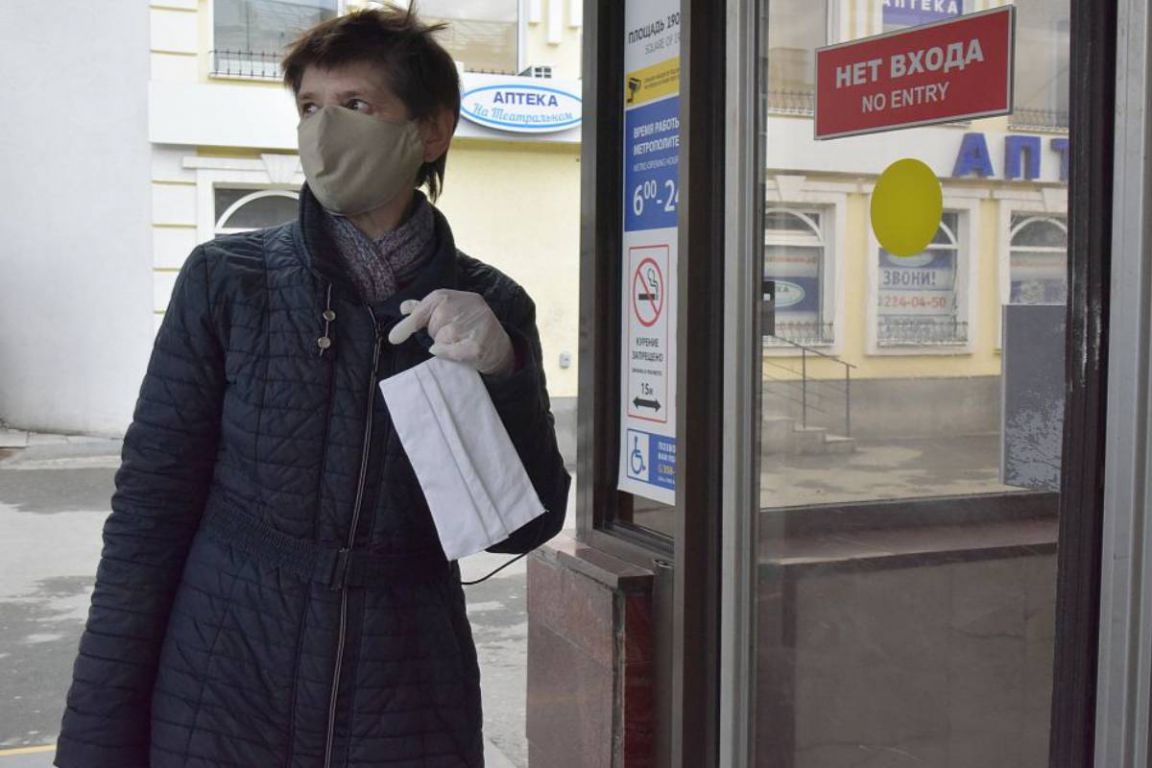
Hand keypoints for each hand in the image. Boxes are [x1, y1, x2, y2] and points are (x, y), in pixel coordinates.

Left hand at [387, 289, 515, 375]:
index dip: (409, 323)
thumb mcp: (450, 315)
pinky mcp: (479, 343)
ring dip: (446, 347)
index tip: (393, 339)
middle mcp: (467, 305)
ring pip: (441, 340)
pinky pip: (451, 352)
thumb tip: (404, 307)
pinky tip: (459, 353)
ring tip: (460, 344)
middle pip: (433, 326)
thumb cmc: (470, 331)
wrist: (501, 349)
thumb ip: (426, 310)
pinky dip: (449, 355)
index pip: (426, 307)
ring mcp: (476, 322)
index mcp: (456, 296)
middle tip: (453, 337)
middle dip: (437, 335)